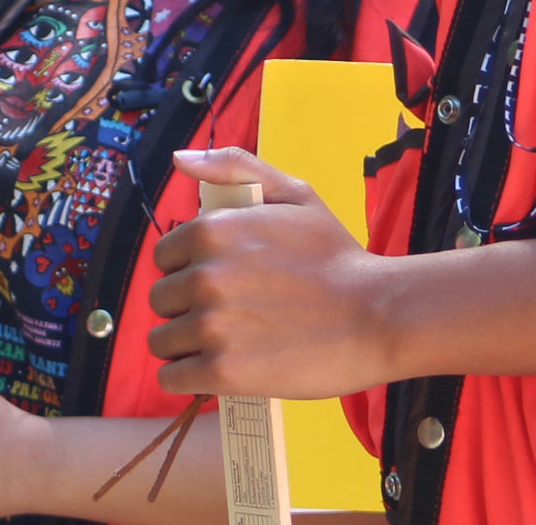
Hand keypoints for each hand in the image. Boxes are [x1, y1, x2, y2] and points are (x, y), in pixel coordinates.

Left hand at [146, 147, 396, 398]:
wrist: (375, 315)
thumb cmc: (335, 255)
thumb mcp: (294, 193)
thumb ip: (234, 167)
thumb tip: (181, 158)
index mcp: (212, 229)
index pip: (164, 257)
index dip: (188, 269)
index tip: (218, 281)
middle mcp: (204, 275)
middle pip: (160, 300)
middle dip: (185, 307)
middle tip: (228, 314)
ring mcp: (211, 326)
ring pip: (163, 341)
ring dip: (186, 345)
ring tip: (226, 343)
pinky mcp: (222, 372)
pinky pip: (174, 377)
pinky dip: (190, 377)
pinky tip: (220, 370)